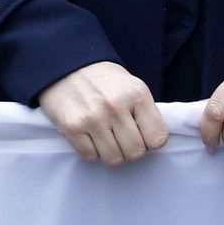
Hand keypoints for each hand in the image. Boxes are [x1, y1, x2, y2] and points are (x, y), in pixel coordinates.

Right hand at [38, 61, 166, 165]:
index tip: (141, 134)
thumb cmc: (102, 79)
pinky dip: (91, 150)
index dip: (150, 141)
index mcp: (136, 94)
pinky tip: (89, 134)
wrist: (65, 65)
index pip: (157, 138)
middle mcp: (115, 106)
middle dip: (129, 148)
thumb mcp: (131, 85)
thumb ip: (144, 112)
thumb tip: (154, 143)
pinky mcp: (72, 127)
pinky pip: (90, 156)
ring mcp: (93, 118)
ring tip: (105, 136)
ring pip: (114, 159)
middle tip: (121, 136)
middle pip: (135, 152)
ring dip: (111, 152)